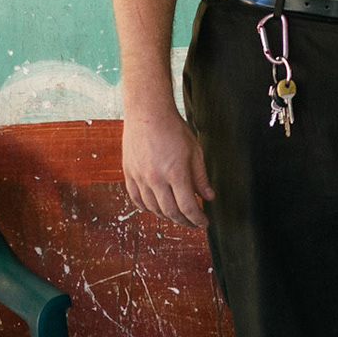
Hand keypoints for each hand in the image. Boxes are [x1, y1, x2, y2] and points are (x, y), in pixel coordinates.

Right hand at [122, 102, 213, 227]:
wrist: (147, 114)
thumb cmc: (174, 129)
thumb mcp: (195, 151)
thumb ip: (201, 177)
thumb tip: (208, 196)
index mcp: (175, 173)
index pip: (188, 206)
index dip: (197, 219)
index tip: (204, 223)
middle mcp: (155, 179)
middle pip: (170, 212)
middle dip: (184, 221)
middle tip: (193, 223)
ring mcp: (140, 178)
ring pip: (153, 208)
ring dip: (167, 216)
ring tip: (178, 216)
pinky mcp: (129, 174)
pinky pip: (137, 199)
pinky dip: (147, 208)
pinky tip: (156, 209)